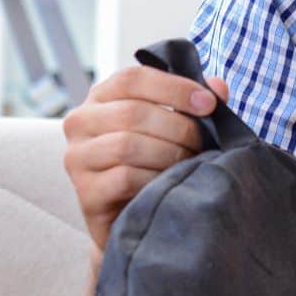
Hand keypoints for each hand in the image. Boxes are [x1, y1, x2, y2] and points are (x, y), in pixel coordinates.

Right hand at [62, 65, 228, 250]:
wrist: (134, 216)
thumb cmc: (153, 162)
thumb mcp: (172, 126)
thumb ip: (192, 104)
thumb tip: (218, 86)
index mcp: (101, 97)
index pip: (133, 78)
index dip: (174, 88)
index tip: (208, 104)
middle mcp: (80, 121)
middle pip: (133, 112)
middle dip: (178, 127)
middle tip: (204, 143)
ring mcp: (78, 157)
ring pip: (127, 145)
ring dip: (169, 153)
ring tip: (189, 163)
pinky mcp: (86, 191)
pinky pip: (124, 178)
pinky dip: (155, 179)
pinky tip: (169, 183)